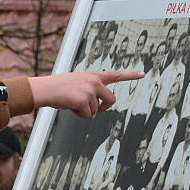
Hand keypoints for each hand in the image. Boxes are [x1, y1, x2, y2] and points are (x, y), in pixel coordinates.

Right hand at [29, 70, 143, 117]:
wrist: (46, 89)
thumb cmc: (59, 88)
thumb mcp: (78, 83)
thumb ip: (92, 90)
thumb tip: (100, 107)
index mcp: (94, 76)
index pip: (115, 75)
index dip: (130, 75)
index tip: (143, 73)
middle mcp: (94, 81)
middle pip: (111, 100)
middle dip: (103, 108)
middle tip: (91, 108)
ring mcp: (90, 91)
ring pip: (98, 110)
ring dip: (87, 111)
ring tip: (73, 103)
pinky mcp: (84, 101)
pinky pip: (88, 115)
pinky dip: (80, 115)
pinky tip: (71, 107)